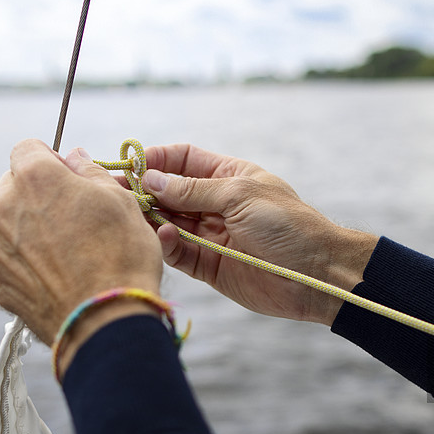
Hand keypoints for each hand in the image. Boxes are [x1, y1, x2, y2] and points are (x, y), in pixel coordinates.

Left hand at [0, 140, 162, 371]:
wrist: (107, 322)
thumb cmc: (121, 255)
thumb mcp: (120, 200)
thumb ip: (89, 171)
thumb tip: (74, 158)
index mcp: (34, 178)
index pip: (27, 148)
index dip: (52, 160)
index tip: (72, 178)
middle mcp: (3, 208)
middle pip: (12, 186)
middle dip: (37, 194)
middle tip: (74, 216)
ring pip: (8, 225)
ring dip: (31, 229)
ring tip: (70, 252)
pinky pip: (11, 261)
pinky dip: (29, 263)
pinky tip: (60, 276)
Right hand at [140, 144, 377, 324]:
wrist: (316, 273)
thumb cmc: (287, 225)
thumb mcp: (240, 195)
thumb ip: (194, 189)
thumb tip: (151, 179)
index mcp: (228, 177)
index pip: (184, 160)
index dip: (158, 160)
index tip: (131, 164)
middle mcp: (216, 204)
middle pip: (170, 192)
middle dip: (145, 190)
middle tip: (117, 192)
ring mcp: (211, 236)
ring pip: (169, 222)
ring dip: (150, 217)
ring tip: (132, 214)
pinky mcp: (209, 266)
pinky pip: (179, 252)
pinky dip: (167, 243)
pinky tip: (162, 235)